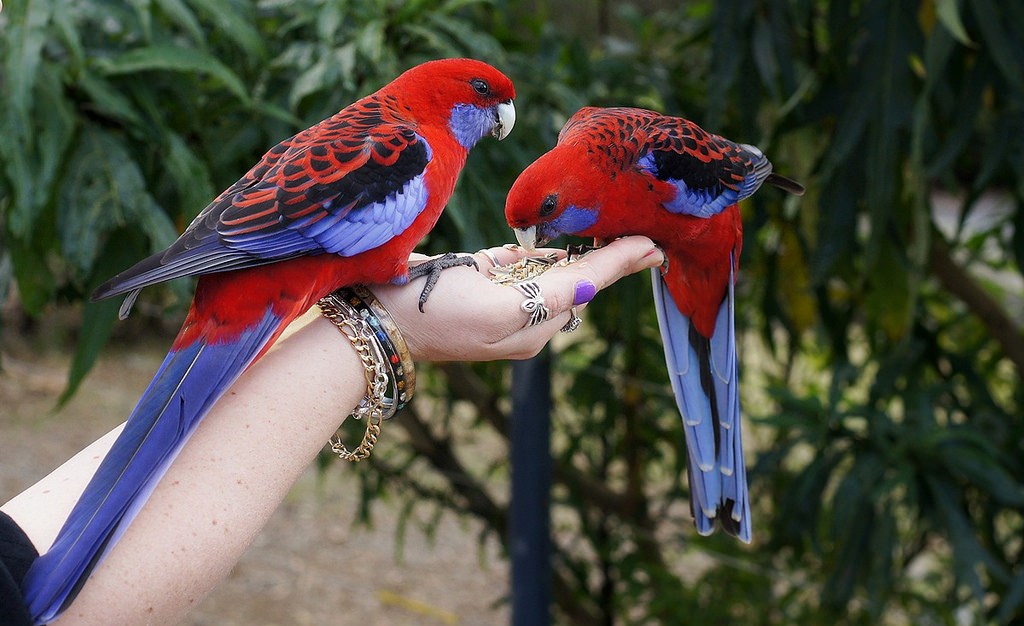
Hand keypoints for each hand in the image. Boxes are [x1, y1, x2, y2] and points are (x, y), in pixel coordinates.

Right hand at [374, 235, 664, 360]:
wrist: (377, 319)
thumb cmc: (435, 314)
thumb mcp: (499, 311)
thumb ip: (550, 296)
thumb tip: (593, 288)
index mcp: (533, 326)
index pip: (587, 286)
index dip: (621, 264)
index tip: (654, 245)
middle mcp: (523, 315)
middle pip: (575, 278)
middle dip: (607, 257)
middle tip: (644, 234)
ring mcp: (500, 298)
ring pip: (550, 270)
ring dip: (580, 252)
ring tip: (613, 232)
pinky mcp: (477, 281)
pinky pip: (517, 263)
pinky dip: (540, 253)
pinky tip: (561, 242)